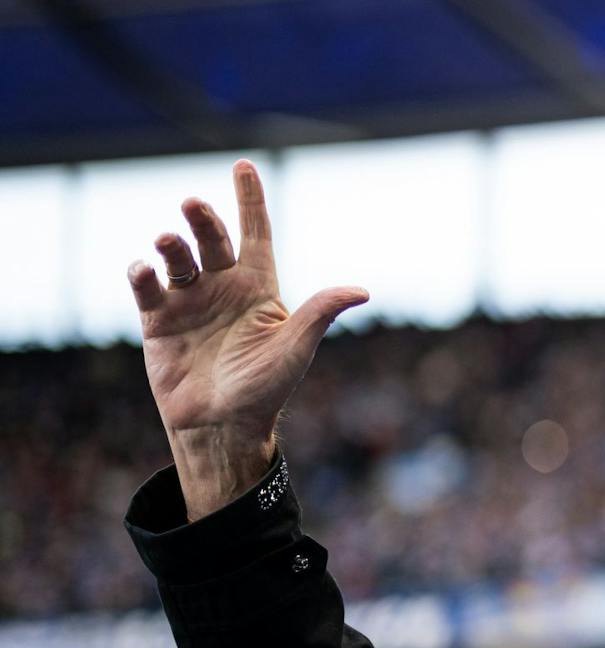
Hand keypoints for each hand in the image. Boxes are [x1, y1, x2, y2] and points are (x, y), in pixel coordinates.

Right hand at [128, 160, 367, 518]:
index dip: (250, 201)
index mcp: (259, 288)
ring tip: (168, 242)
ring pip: (178, 259)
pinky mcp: (158, 320)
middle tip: (194, 204)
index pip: (255, 234)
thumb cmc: (266, 388)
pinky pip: (147, 288)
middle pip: (212, 240)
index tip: (244, 166)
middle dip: (204, 219)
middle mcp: (222, 287)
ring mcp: (189, 302)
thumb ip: (321, 313)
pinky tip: (144, 270)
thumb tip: (362, 291)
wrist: (222, 425)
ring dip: (171, 245)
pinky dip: (142, 274)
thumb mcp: (295, 347)